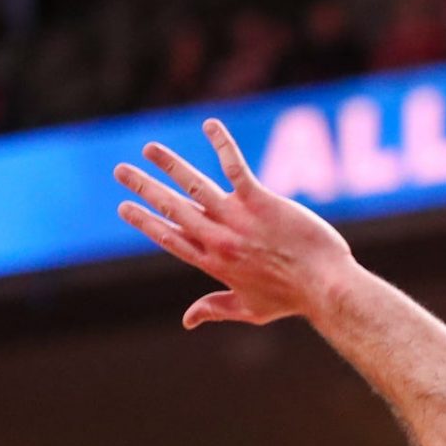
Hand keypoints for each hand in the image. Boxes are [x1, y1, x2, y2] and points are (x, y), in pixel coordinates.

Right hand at [114, 119, 356, 329]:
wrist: (325, 287)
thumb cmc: (292, 299)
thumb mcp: (250, 310)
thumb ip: (216, 309)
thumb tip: (186, 320)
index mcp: (213, 262)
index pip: (169, 238)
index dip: (145, 222)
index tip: (123, 207)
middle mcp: (219, 239)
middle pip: (172, 209)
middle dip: (144, 188)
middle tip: (120, 171)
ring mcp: (238, 219)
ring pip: (194, 186)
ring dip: (169, 165)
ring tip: (149, 148)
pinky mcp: (260, 202)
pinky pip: (235, 168)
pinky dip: (222, 145)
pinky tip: (209, 125)